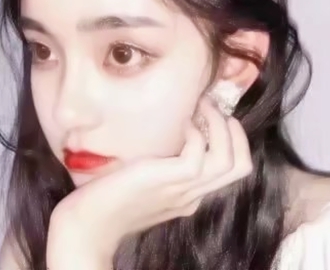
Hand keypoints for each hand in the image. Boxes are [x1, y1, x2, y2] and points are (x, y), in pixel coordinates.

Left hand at [48, 96, 252, 264]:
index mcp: (190, 195)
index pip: (232, 169)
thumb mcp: (147, 182)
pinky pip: (199, 153)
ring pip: (228, 160)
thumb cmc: (112, 197)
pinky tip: (182, 122)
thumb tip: (173, 137)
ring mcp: (183, 189)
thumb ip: (164, 168)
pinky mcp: (168, 180)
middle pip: (241, 166)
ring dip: (219, 125)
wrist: (89, 224)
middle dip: (234, 130)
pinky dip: (196, 132)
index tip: (215, 116)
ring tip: (202, 106)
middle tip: (213, 107)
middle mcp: (194, 194)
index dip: (233, 139)